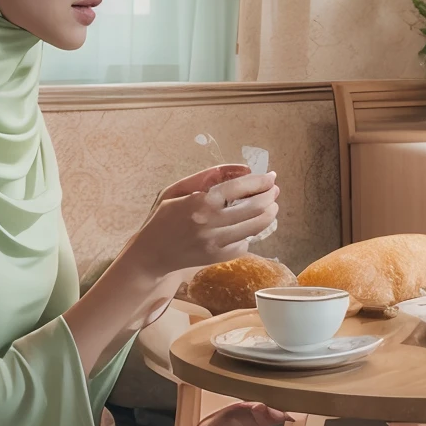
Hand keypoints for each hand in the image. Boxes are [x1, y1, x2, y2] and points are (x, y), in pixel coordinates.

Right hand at [133, 167, 280, 276]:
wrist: (152, 254)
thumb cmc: (164, 217)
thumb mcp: (177, 189)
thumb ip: (208, 176)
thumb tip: (243, 169)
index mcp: (200, 202)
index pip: (239, 188)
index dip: (260, 181)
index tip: (271, 176)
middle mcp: (211, 223)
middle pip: (255, 208)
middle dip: (270, 196)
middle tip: (273, 190)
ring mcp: (217, 243)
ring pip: (256, 227)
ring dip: (269, 214)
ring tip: (270, 206)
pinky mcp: (219, 257)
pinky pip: (245, 243)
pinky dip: (251, 232)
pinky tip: (247, 225)